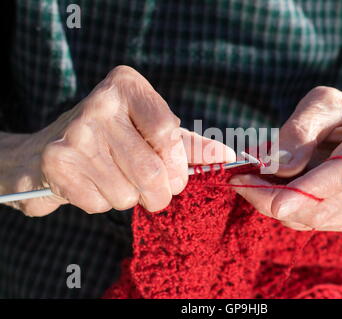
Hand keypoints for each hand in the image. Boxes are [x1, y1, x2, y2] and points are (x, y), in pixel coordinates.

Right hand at [1, 66, 234, 215]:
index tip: (176, 176)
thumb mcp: (150, 132)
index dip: (177, 164)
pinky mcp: (56, 163)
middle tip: (155, 192)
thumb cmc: (113, 140)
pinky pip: (100, 204)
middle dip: (160, 193)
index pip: (168, 132)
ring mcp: (74, 133)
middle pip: (152, 170)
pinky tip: (90, 183)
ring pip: (127, 193)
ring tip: (114, 179)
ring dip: (129, 198)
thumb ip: (189, 145)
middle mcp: (99, 103)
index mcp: (127, 86)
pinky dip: (103, 203)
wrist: (46, 150)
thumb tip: (228, 155)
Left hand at [230, 86, 341, 230]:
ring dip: (270, 202)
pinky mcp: (339, 218)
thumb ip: (300, 131)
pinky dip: (277, 207)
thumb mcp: (321, 104)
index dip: (308, 192)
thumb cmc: (341, 113)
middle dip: (272, 198)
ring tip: (248, 178)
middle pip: (319, 207)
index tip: (275, 203)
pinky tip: (264, 186)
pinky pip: (303, 221)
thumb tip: (277, 167)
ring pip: (306, 219)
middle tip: (238, 178)